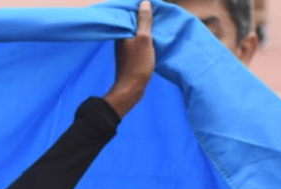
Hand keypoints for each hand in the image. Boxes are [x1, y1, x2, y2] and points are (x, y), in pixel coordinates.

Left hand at [103, 1, 154, 118]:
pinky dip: (148, 36)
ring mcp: (126, 47)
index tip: (153, 3)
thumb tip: (144, 3)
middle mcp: (121, 38)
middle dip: (145, 15)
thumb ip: (144, 21)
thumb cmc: (137, 64)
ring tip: (159, 19)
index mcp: (121, 32)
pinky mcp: (132, 55)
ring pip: (137, 31)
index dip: (140, 7)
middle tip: (159, 10)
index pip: (129, 13)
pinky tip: (156, 35)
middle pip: (133, 22)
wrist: (131, 89)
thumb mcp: (144, 39)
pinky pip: (140, 40)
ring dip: (147, 26)